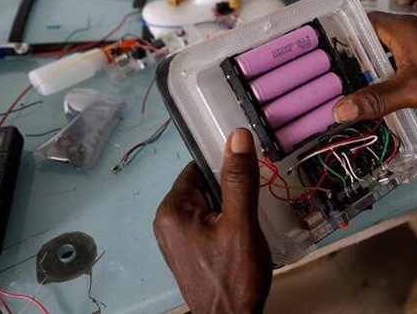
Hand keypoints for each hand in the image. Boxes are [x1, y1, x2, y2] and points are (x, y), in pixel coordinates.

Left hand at [153, 128, 271, 313]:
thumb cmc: (233, 277)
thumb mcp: (241, 223)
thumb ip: (239, 179)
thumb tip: (237, 138)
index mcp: (173, 210)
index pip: (198, 167)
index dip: (225, 169)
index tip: (247, 176)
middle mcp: (167, 221)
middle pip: (203, 186)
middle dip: (229, 191)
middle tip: (250, 208)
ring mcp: (175, 238)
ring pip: (207, 205)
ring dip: (229, 209)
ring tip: (246, 226)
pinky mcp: (186, 251)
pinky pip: (205, 223)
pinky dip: (224, 224)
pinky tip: (239, 239)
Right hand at [332, 11, 416, 121]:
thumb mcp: (413, 88)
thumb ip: (376, 99)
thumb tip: (339, 110)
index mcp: (399, 28)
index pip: (359, 23)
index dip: (338, 35)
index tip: (318, 54)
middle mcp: (405, 36)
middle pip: (367, 44)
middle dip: (348, 62)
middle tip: (324, 82)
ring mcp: (416, 53)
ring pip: (382, 62)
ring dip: (366, 77)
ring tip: (341, 95)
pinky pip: (396, 75)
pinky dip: (383, 87)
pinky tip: (372, 104)